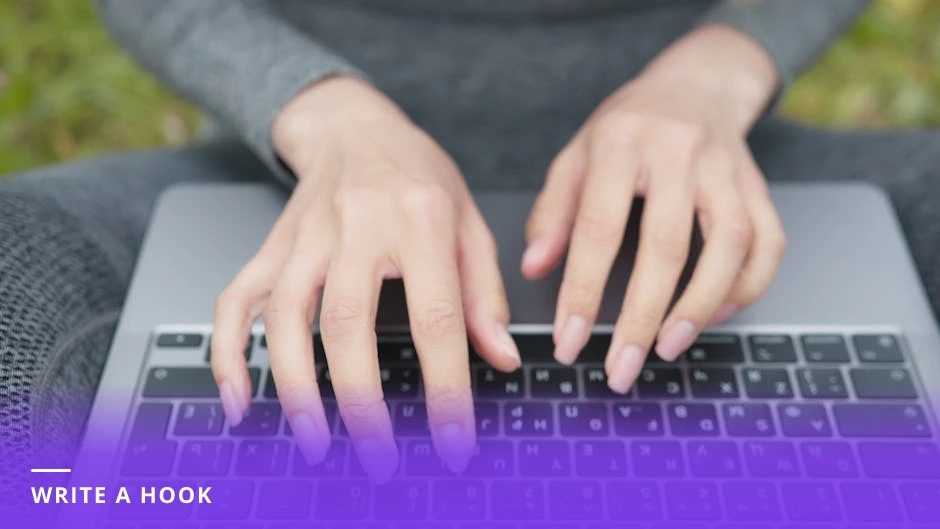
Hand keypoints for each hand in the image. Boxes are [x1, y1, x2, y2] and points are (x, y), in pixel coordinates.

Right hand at [211, 76, 520, 481]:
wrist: (353, 126)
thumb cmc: (417, 173)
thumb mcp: (468, 220)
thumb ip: (484, 292)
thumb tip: (501, 357)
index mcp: (420, 220)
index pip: (437, 316)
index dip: (447, 387)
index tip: (453, 442)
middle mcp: (356, 228)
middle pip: (348, 322)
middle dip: (361, 402)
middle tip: (378, 458)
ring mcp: (304, 239)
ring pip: (285, 317)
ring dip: (295, 387)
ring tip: (315, 443)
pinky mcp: (269, 248)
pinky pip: (235, 301)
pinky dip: (230, 354)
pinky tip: (240, 401)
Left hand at [522, 25, 786, 391]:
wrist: (696, 83)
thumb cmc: (628, 125)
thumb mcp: (576, 154)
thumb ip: (554, 211)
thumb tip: (534, 268)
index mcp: (621, 141)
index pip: (599, 227)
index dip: (582, 290)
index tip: (569, 341)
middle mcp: (679, 153)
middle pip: (666, 246)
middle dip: (641, 318)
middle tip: (620, 368)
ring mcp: (727, 168)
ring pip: (730, 246)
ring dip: (700, 307)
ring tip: (667, 348)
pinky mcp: (759, 186)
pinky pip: (768, 244)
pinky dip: (746, 287)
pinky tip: (714, 314)